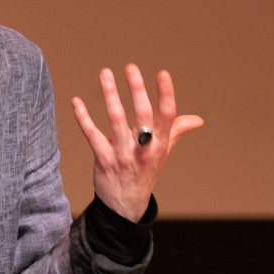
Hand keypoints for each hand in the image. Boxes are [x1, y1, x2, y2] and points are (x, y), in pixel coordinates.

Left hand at [71, 65, 202, 221]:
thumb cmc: (145, 172)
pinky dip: (83, 118)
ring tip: (105, 73)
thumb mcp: (163, 153)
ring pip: (115, 121)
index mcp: (160, 144)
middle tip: (131, 67)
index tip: (163, 74)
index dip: (166, 95)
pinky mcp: (103, 159)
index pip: (167, 116)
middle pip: (142, 115)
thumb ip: (176, 132)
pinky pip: (92, 135)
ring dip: (109, 95)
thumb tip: (197, 120)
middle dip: (137, 90)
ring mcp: (123, 154)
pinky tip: (76, 101)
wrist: (126, 205)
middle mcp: (144, 148)